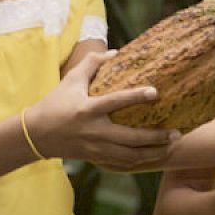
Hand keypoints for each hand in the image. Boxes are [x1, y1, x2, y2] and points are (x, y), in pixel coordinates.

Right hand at [25, 51, 178, 170]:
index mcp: (87, 110)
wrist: (36, 135)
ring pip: (130, 156)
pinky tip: (155, 155)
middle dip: (156, 137)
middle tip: (177, 132)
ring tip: (172, 145)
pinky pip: (122, 163)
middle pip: (131, 138)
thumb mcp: (70, 80)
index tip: (156, 91)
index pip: (115, 102)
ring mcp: (96, 148)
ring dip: (153, 152)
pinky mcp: (96, 158)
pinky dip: (140, 161)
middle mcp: (94, 131)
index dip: (136, 96)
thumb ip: (91, 64)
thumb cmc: (54, 104)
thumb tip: (115, 52)